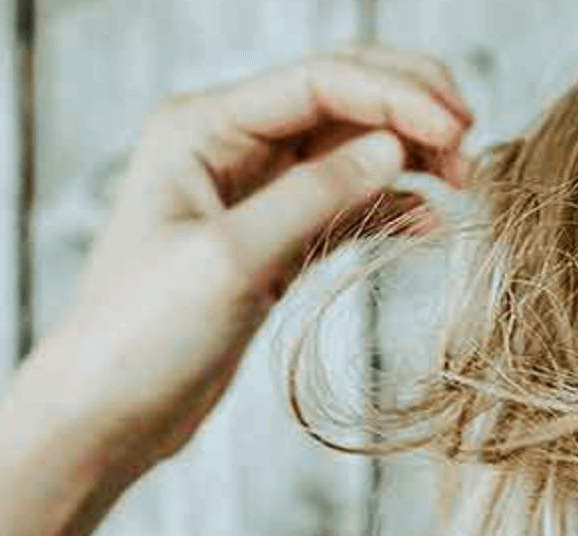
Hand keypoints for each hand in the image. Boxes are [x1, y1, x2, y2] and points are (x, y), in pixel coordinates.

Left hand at [21, 47, 474, 477]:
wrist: (104, 412)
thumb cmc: (142, 335)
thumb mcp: (231, 260)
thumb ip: (313, 197)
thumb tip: (394, 150)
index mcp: (201, 127)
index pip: (319, 81)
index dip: (396, 97)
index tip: (458, 132)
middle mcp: (227, 145)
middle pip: (340, 97)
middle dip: (410, 110)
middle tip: (473, 143)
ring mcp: (252, 192)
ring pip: (350, 150)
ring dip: (409, 159)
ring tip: (464, 187)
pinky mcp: (271, 242)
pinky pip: (344, 205)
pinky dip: (390, 209)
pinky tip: (429, 226)